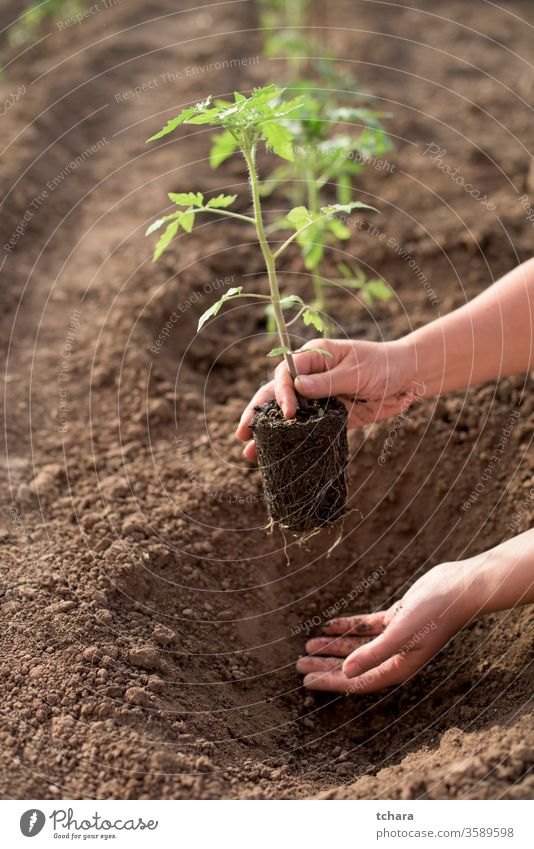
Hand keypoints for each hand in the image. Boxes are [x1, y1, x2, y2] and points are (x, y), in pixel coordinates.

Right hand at [236, 337, 417, 460]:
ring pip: (286, 415)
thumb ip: (329, 381)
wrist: (409, 379)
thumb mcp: (358, 371)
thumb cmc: (385, 365)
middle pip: (276, 394)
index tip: (287, 414)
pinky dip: (291, 442)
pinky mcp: (329, 418)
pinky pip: (305, 430)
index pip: (286, 373)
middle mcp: (311, 377)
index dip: (281, 393)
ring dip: (268, 432)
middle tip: (242, 433)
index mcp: (315, 358)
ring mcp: (318, 398)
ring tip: (249, 452)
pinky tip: (276, 457)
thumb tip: (297, 388)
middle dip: (257, 413)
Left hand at [296, 561, 477, 693]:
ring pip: (357, 646)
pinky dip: (348, 627)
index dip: (330, 682)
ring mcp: (395, 638)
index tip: (306, 681)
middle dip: (325, 665)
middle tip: (299, 664)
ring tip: (308, 643)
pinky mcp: (396, 619)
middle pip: (353, 665)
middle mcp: (395, 657)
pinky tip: (329, 625)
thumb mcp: (401, 634)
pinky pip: (365, 627)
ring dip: (333, 645)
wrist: (458, 588)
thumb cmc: (435, 614)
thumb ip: (373, 653)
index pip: (357, 681)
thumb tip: (346, 673)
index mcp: (398, 668)